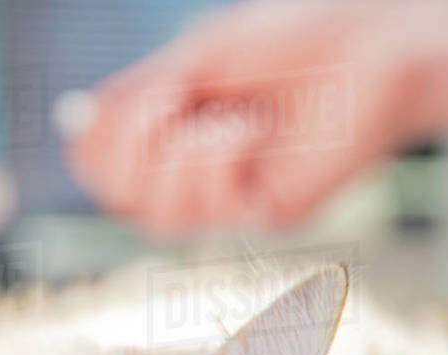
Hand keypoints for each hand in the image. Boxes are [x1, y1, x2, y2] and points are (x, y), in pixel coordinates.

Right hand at [66, 0, 447, 234]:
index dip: (96, 144)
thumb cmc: (294, 42)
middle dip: (128, 147)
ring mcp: (227, 201)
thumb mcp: (196, 58)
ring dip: (178, 158)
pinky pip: (208, 211)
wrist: (373, 48)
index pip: (98, 167)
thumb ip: (135, 95)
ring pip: (153, 220)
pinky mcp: (264, 217)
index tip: (134, 98)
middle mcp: (191, 174)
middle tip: (172, 102)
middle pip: (115, 200)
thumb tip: (74, 120)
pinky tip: (259, 133)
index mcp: (170, 134)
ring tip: (228, 118)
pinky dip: (221, 160)